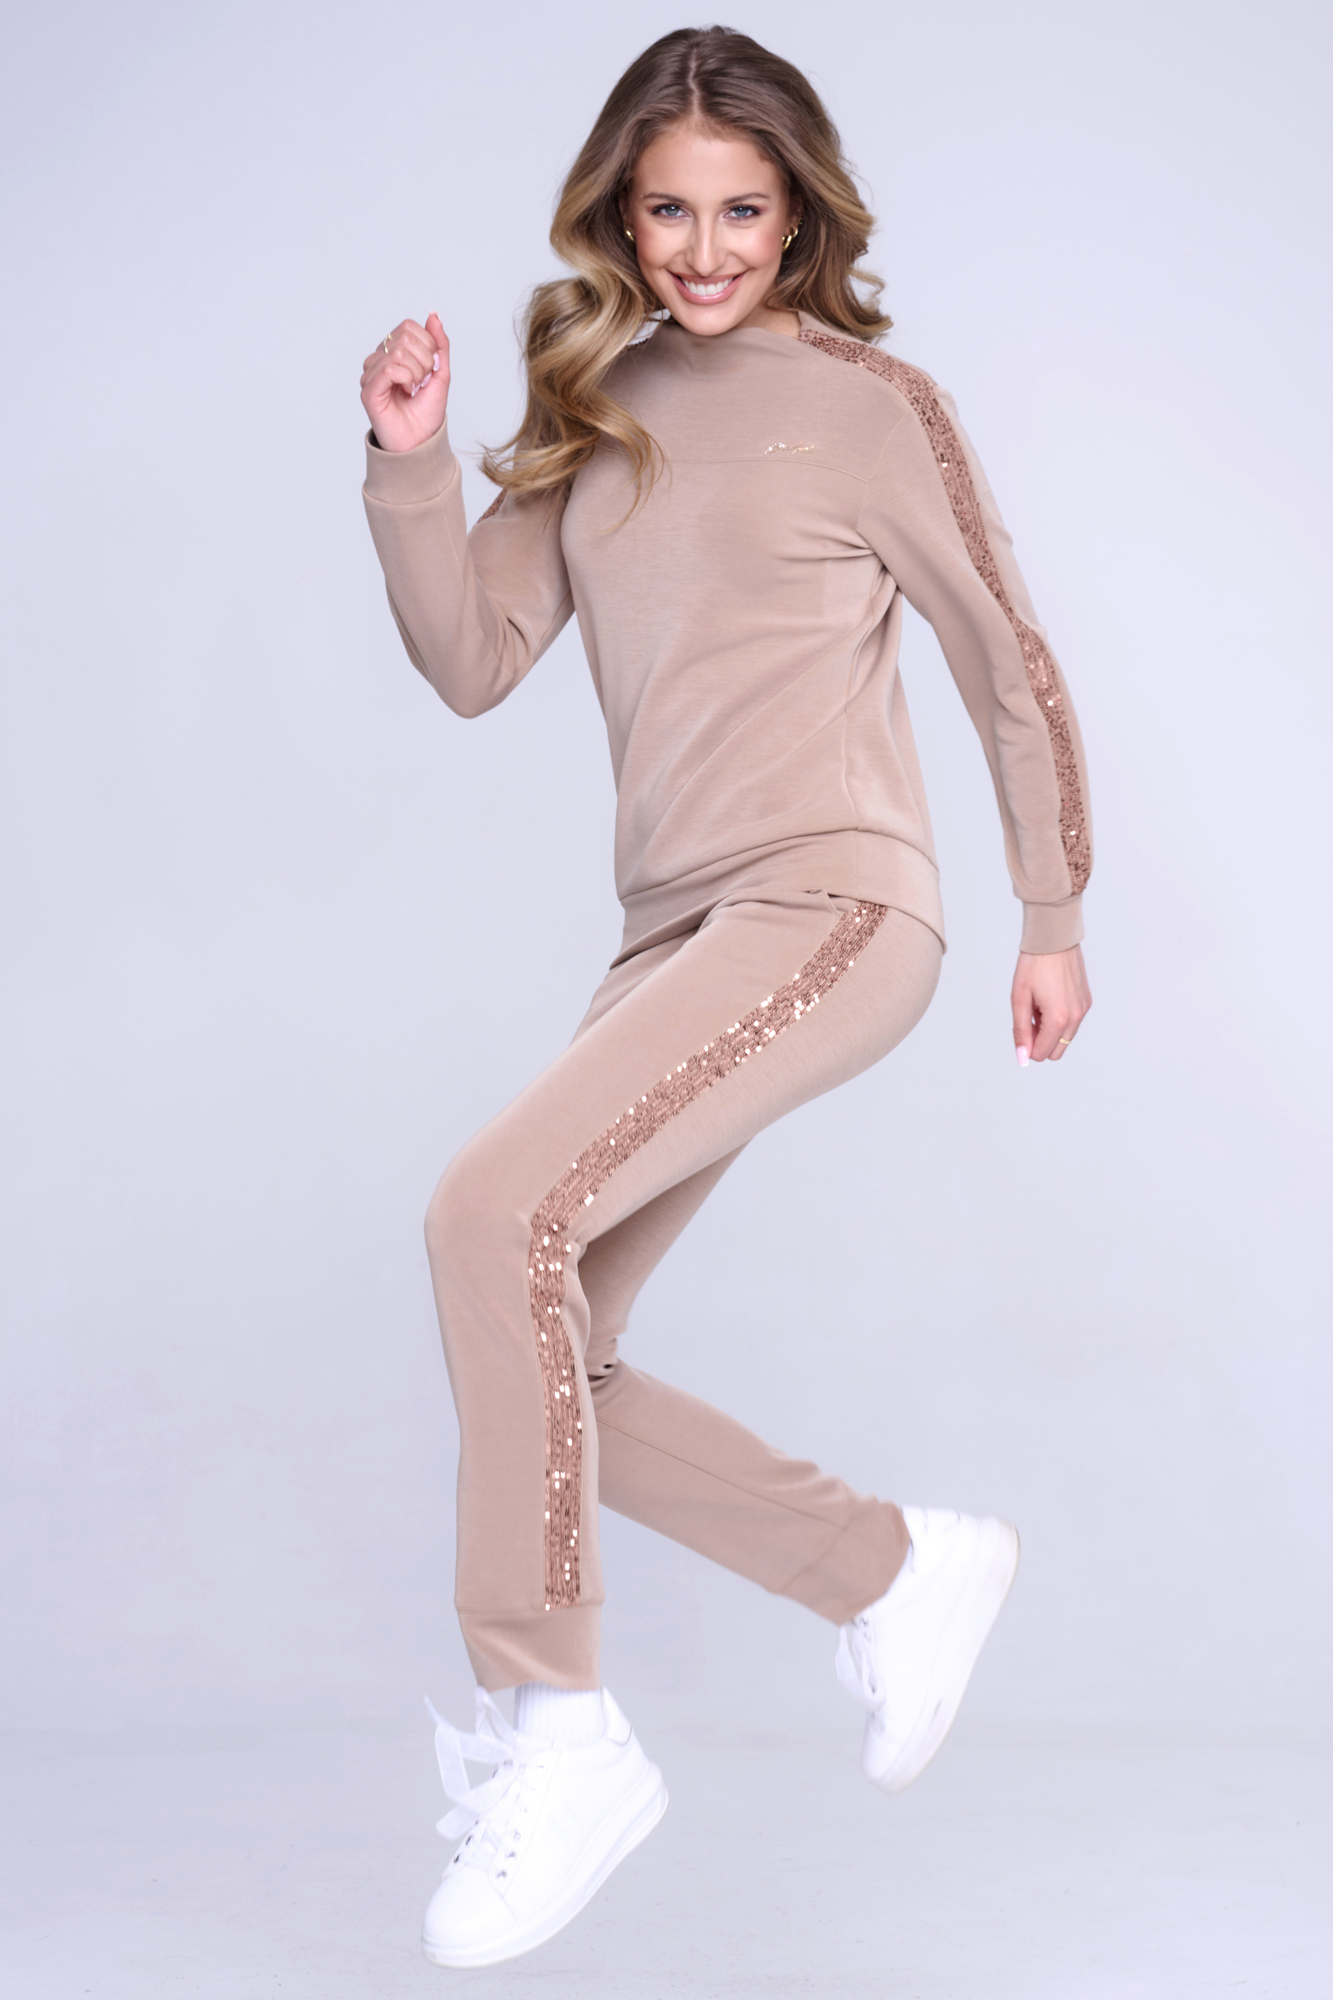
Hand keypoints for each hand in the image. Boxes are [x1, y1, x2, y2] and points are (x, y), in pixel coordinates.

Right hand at [360, 311, 449, 451]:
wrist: (421, 443)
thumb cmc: (427, 412)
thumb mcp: (440, 373)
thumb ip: (439, 344)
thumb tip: (433, 315)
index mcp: (392, 353)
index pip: (408, 326)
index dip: (427, 344)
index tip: (430, 369)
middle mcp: (378, 360)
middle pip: (404, 336)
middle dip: (424, 360)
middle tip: (422, 382)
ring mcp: (371, 374)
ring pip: (398, 351)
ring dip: (417, 372)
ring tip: (414, 389)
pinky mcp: (368, 390)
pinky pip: (390, 368)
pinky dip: (406, 379)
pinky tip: (406, 392)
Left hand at [1011, 944, 1090, 1065]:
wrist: (1054, 938)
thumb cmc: (1034, 964)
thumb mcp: (1020, 999)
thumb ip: (1021, 1031)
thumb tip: (1023, 1058)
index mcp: (1059, 1018)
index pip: (1041, 1053)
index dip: (1026, 1045)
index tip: (1020, 1024)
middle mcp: (1076, 1017)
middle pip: (1056, 1051)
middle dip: (1039, 1041)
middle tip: (1028, 1018)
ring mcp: (1084, 1009)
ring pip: (1065, 1038)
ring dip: (1049, 1030)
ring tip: (1038, 1005)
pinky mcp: (1086, 1001)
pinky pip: (1073, 1023)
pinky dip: (1059, 1019)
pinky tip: (1048, 999)